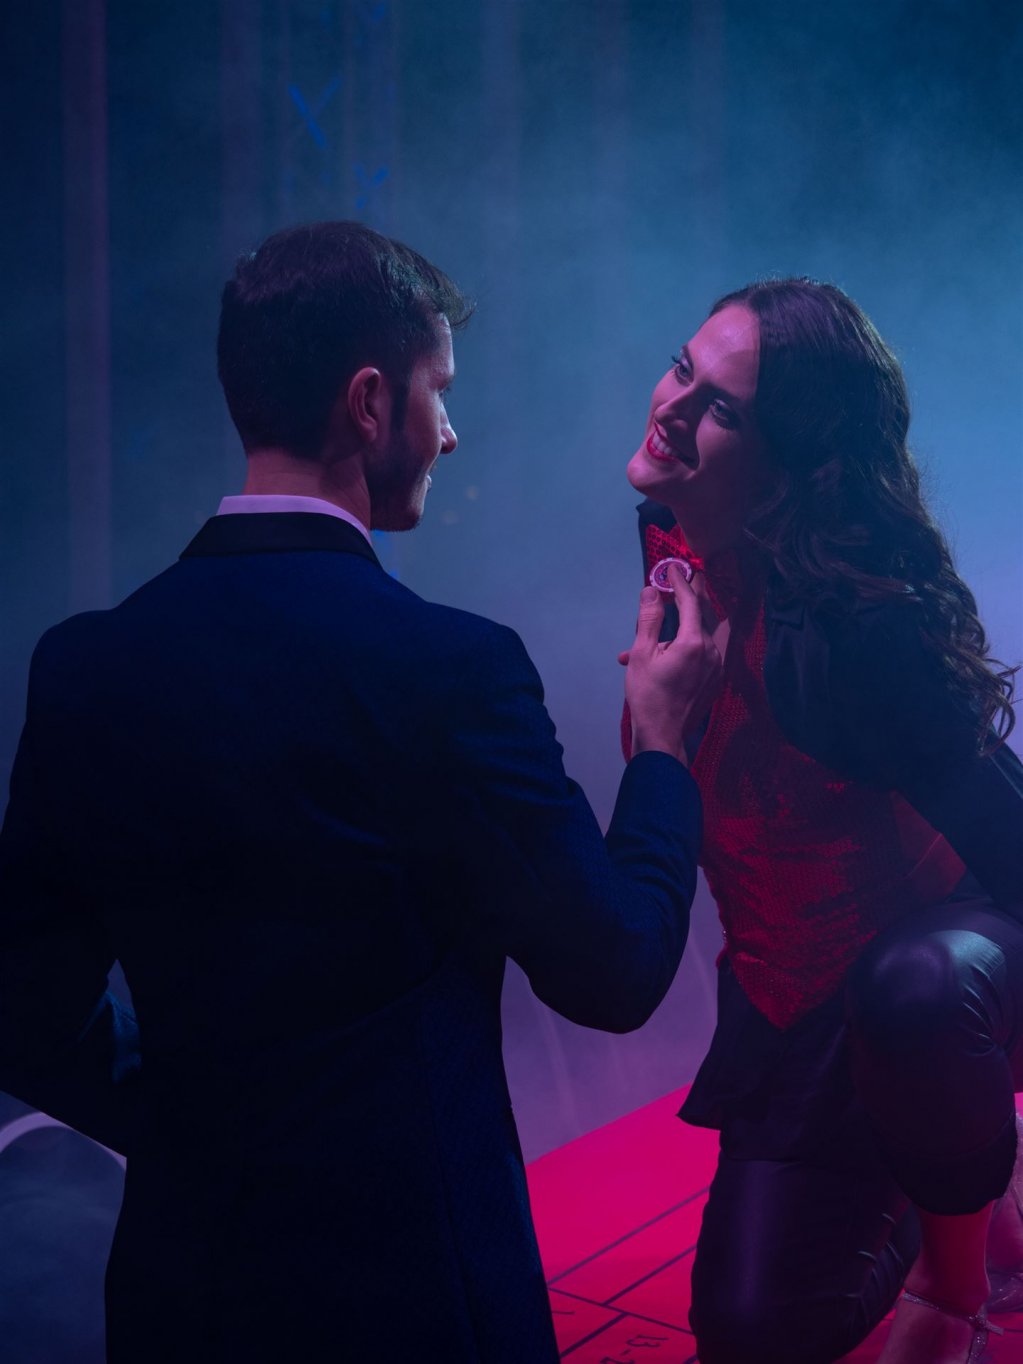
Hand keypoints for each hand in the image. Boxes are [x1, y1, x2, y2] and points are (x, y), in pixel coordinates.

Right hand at [620, 564, 723, 764]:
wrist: (663, 735)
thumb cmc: (647, 695)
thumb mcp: (641, 655)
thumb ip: (649, 620)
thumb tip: (652, 590)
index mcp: (693, 642)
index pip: (689, 602)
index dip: (681, 582)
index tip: (672, 567)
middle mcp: (712, 651)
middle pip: (701, 615)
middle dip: (690, 597)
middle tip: (684, 579)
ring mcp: (717, 666)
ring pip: (701, 636)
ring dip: (682, 629)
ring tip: (659, 633)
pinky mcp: (717, 679)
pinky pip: (703, 653)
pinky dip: (687, 647)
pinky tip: (667, 655)